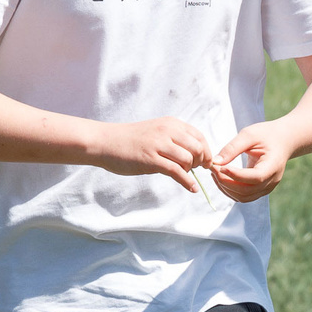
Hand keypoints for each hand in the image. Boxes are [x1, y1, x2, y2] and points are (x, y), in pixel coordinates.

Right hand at [89, 116, 209, 193]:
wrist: (105, 142)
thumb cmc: (130, 139)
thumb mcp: (155, 131)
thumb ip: (173, 139)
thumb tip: (194, 154)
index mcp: (170, 124)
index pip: (199, 137)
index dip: (206, 151)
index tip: (205, 162)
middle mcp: (167, 131)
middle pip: (197, 149)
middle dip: (201, 162)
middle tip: (195, 170)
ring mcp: (159, 145)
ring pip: (188, 160)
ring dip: (190, 171)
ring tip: (184, 174)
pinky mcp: (151, 160)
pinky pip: (176, 172)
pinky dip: (187, 182)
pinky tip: (191, 188)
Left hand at [210, 119, 298, 201]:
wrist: (282, 141)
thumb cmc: (267, 135)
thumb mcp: (249, 135)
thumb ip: (232, 148)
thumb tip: (215, 162)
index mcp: (273, 166)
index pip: (255, 177)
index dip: (236, 175)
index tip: (219, 167)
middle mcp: (271, 181)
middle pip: (246, 191)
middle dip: (226, 182)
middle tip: (212, 168)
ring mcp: (266, 188)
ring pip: (243, 197)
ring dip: (225, 188)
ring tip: (215, 172)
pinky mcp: (260, 190)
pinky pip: (243, 196)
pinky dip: (229, 190)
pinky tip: (221, 177)